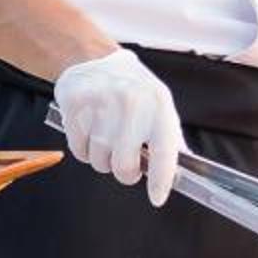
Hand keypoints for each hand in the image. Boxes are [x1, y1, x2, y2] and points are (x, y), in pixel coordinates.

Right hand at [53, 50, 184, 206]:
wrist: (94, 59)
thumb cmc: (132, 88)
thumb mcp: (160, 106)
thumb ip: (170, 139)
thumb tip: (182, 174)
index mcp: (158, 105)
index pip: (164, 151)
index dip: (161, 180)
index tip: (157, 197)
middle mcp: (132, 103)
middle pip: (124, 166)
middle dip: (124, 172)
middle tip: (124, 160)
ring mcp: (101, 104)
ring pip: (99, 162)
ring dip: (102, 159)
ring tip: (105, 137)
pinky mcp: (75, 105)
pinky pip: (79, 151)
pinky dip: (84, 149)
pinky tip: (89, 130)